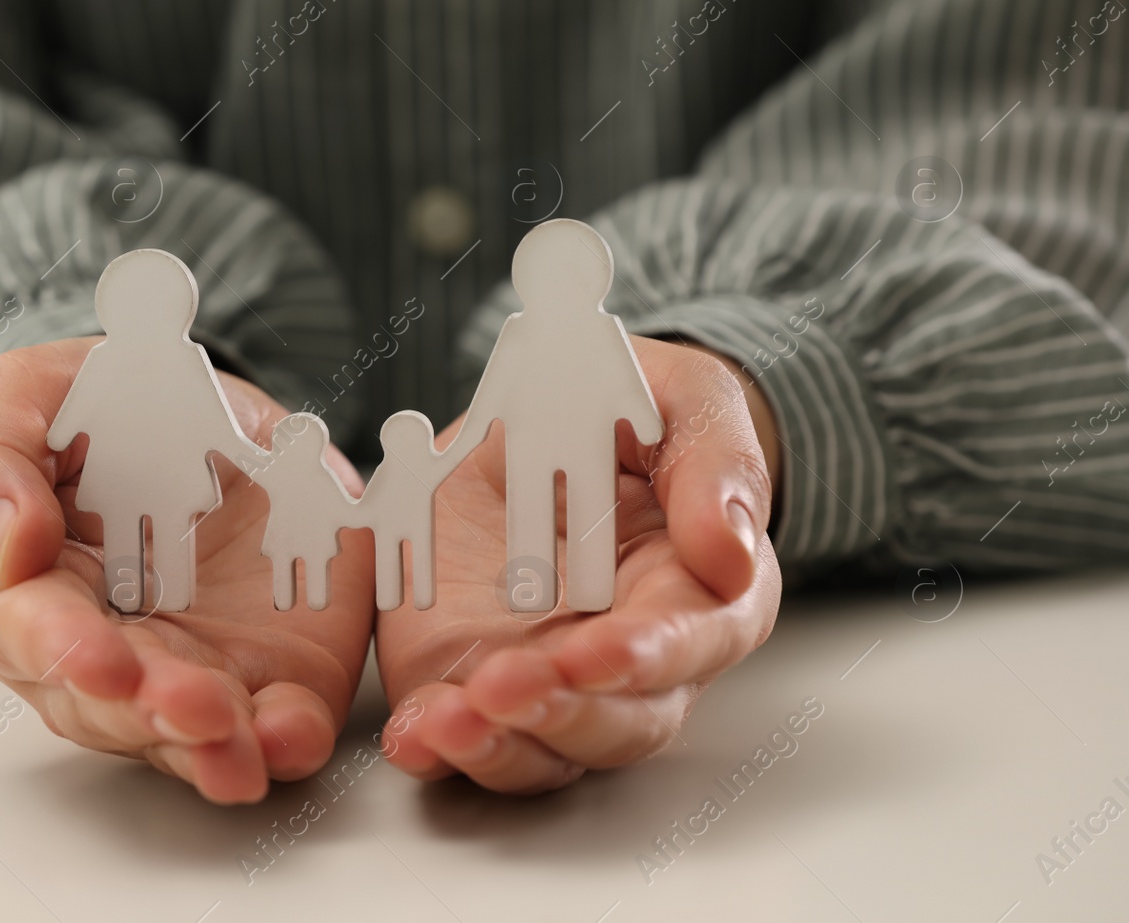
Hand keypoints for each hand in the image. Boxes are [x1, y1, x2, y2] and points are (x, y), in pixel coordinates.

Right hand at [0, 338, 375, 802]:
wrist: (209, 406)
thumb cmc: (100, 406)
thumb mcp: (29, 395)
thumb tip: (8, 543)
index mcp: (26, 586)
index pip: (18, 631)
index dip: (54, 647)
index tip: (97, 658)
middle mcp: (99, 648)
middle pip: (99, 704)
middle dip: (142, 711)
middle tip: (185, 705)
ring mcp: (181, 674)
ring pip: (178, 735)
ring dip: (206, 745)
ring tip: (234, 738)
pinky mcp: (264, 678)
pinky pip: (269, 727)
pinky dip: (283, 739)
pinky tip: (291, 734)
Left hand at [373, 336, 780, 792]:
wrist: (543, 413)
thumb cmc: (631, 410)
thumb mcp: (681, 398)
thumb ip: (715, 461)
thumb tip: (731, 552)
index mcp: (699, 587)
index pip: (693, 641)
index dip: (647, 655)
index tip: (596, 654)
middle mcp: (634, 656)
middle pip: (625, 720)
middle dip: (565, 713)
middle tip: (507, 688)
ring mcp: (554, 678)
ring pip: (550, 749)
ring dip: (502, 746)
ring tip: (449, 722)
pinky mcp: (478, 680)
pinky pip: (468, 736)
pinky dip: (439, 747)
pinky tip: (414, 736)